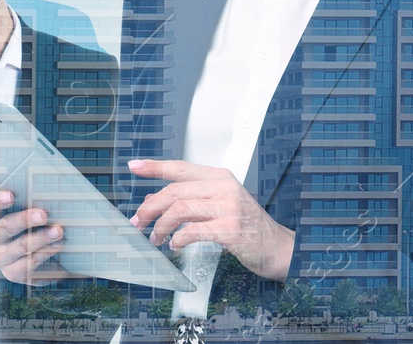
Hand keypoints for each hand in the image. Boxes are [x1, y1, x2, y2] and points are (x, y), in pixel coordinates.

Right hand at [0, 190, 66, 283]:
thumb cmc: (34, 225)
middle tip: (43, 215)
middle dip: (25, 220)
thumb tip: (46, 197)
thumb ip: (31, 204)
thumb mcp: (29, 212)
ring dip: (41, 238)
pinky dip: (45, 253)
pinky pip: (28, 264)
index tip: (11, 196)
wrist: (43, 255)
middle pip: (4, 227)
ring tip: (58, 231)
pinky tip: (57, 245)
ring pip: (19, 246)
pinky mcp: (11, 273)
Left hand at [127, 158, 294, 280]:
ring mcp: (229, 207)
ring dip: (160, 226)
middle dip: (150, 208)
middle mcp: (224, 187)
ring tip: (155, 238)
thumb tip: (153, 202)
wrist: (278, 248)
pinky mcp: (230, 229)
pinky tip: (175, 245)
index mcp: (220, 177)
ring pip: (180, 209)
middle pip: (174, 190)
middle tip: (138, 222)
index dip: (155, 166)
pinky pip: (193, 231)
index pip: (181, 167)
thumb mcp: (219, 206)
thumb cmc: (248, 227)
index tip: (135, 166)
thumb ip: (189, 201)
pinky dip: (178, 239)